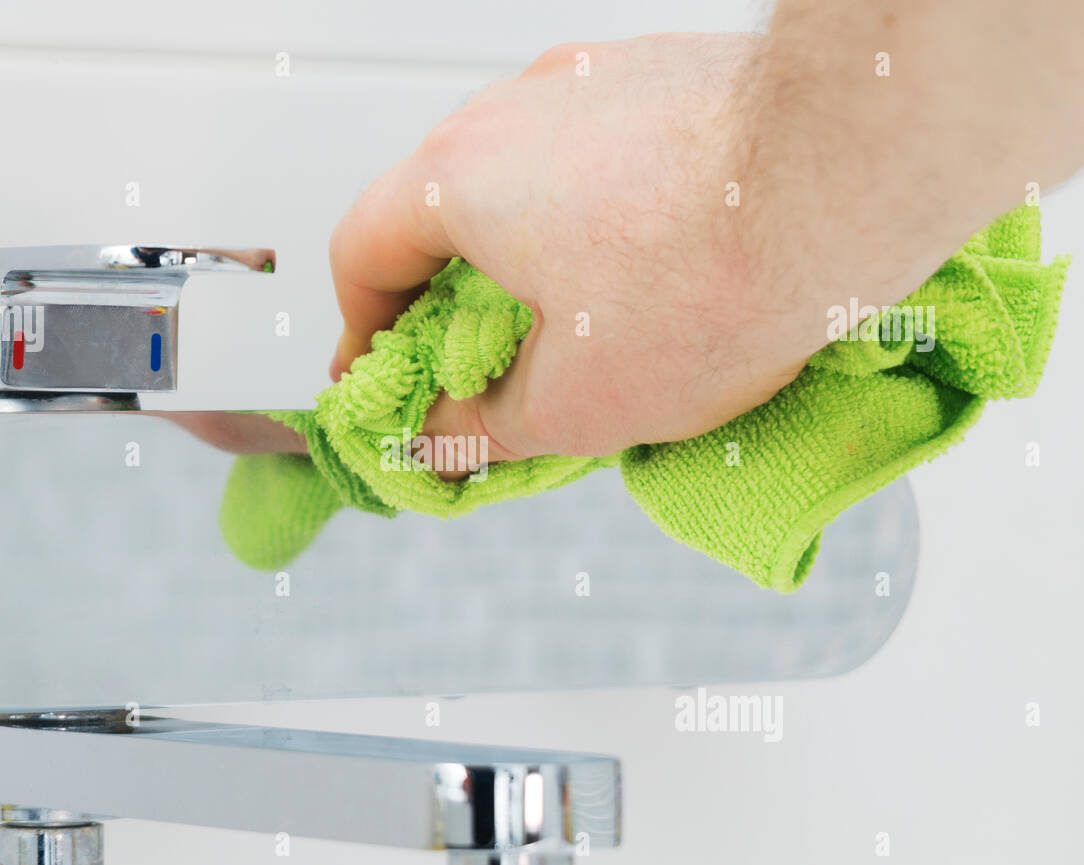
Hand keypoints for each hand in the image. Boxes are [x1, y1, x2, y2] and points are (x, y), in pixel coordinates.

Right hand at [328, 33, 817, 466]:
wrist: (854, 175)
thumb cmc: (715, 274)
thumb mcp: (574, 402)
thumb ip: (482, 426)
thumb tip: (443, 436)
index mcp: (459, 179)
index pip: (362, 251)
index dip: (359, 327)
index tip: (379, 375)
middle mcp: (514, 110)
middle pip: (441, 212)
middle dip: (449, 299)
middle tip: (476, 368)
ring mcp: (593, 82)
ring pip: (526, 184)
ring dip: (529, 259)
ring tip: (577, 332)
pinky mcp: (666, 78)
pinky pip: (601, 161)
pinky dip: (599, 224)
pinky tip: (650, 278)